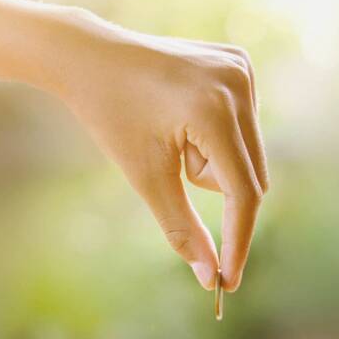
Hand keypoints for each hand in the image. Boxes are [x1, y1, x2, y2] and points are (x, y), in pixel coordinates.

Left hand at [61, 29, 266, 290]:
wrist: (91, 58)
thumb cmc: (112, 117)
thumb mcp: (146, 177)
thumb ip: (182, 229)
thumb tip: (210, 277)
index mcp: (215, 111)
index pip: (243, 194)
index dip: (236, 241)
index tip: (229, 280)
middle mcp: (238, 84)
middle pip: (247, 175)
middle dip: (208, 182)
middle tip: (168, 156)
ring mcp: (242, 69)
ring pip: (246, 153)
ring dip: (211, 159)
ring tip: (170, 131)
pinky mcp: (239, 63)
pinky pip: (242, 124)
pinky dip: (216, 134)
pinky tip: (182, 112)